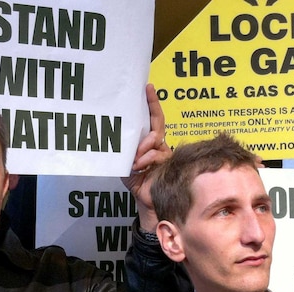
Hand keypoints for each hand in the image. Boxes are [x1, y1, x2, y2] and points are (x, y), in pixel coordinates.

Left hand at [122, 83, 171, 231]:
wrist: (146, 202)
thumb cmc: (138, 183)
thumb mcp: (126, 164)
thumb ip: (126, 151)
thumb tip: (124, 140)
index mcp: (152, 143)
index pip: (155, 119)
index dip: (152, 104)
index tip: (148, 87)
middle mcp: (162, 146)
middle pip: (157, 126)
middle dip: (148, 120)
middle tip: (139, 127)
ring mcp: (167, 154)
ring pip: (154, 140)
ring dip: (141, 150)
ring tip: (135, 162)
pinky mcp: (170, 164)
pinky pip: (156, 154)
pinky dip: (145, 159)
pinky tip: (140, 167)